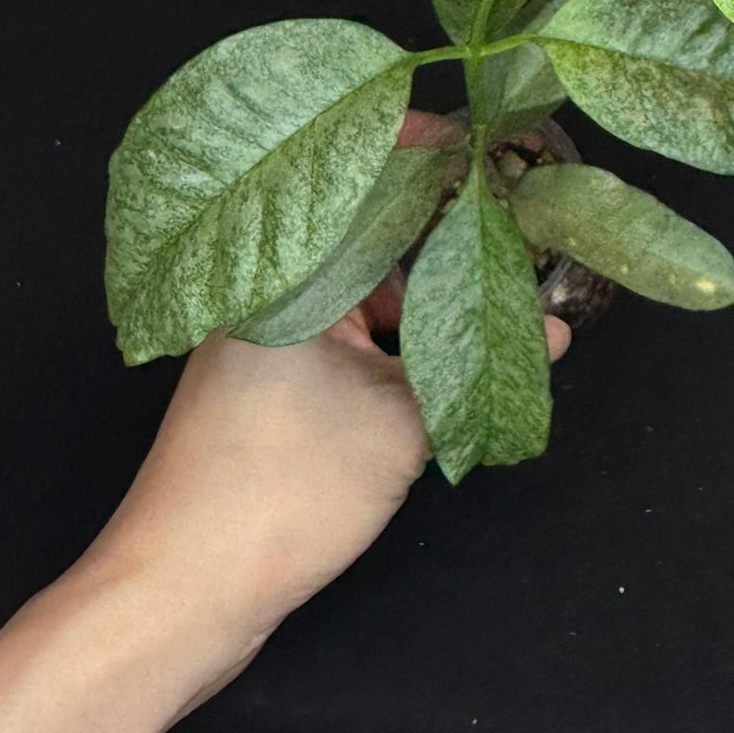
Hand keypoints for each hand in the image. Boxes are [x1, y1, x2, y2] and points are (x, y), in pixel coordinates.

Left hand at [78, 111, 571, 636]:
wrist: (182, 590)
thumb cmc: (282, 491)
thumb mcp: (403, 421)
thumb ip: (478, 363)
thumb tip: (551, 333)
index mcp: (289, 269)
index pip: (366, 178)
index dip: (427, 151)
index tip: (487, 141)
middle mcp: (267, 287)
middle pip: (367, 235)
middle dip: (440, 232)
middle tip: (516, 231)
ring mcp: (260, 336)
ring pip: (357, 291)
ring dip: (416, 297)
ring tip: (492, 297)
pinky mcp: (262, 382)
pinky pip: (338, 334)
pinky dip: (386, 339)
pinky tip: (436, 359)